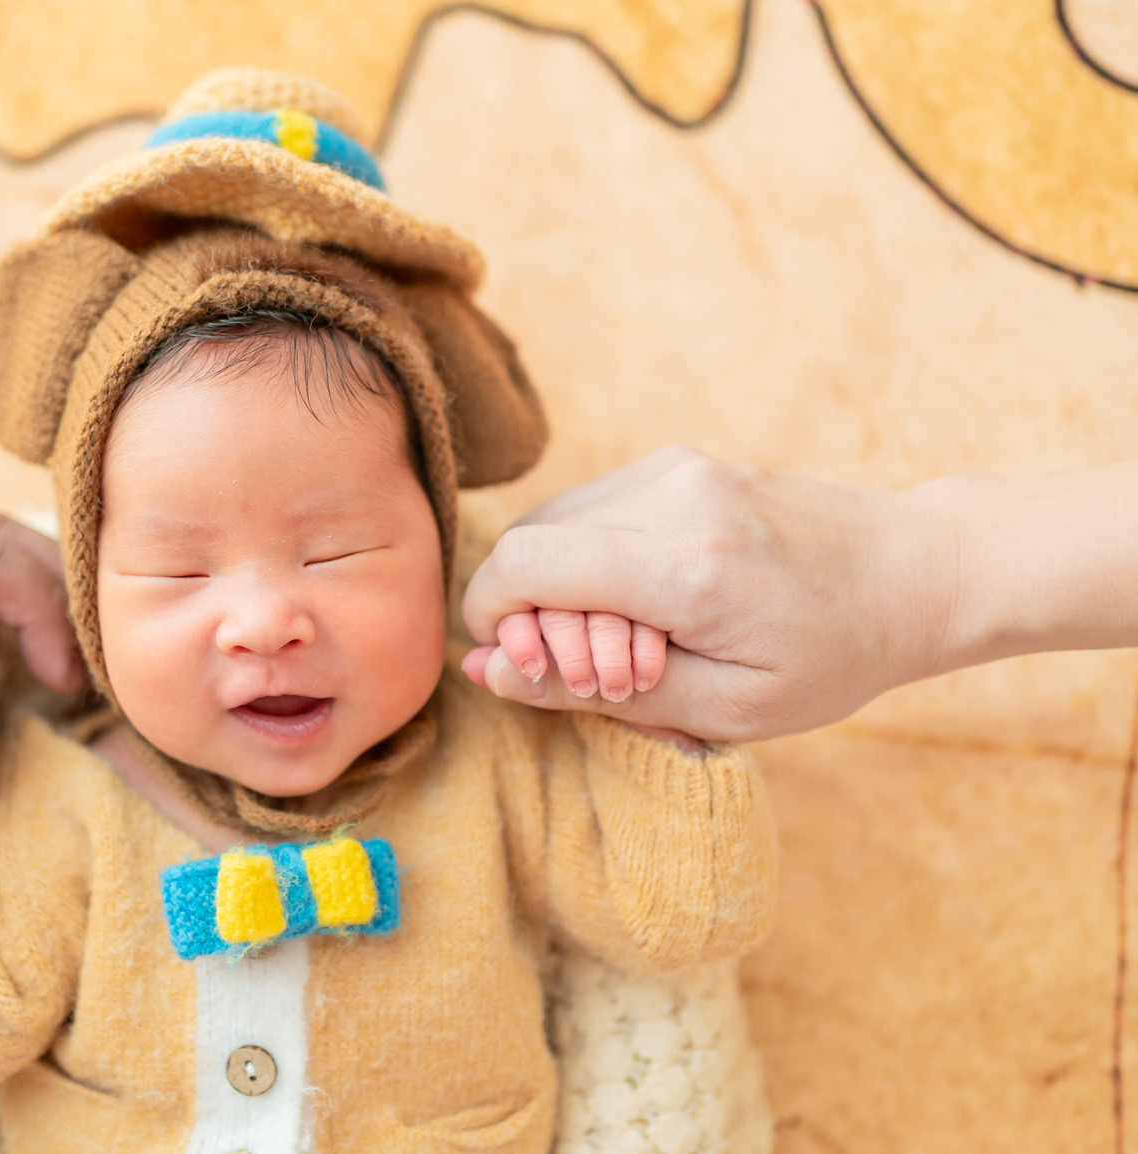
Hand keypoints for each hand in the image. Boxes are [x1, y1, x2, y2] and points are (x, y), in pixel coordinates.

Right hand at [461, 447, 947, 742]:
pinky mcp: (676, 462)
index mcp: (688, 566)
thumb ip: (594, 691)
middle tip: (608, 672)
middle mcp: (673, 496)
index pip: (521, 566)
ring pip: (549, 522)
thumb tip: (486, 670)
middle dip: (532, 616)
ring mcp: (674, 467)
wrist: (913, 572)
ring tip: (637, 640)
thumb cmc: (831, 656)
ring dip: (561, 589)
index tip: (539, 671)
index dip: (496, 623)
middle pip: (523, 542)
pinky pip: (587, 509)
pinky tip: (648, 602)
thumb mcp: (722, 708)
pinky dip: (590, 561)